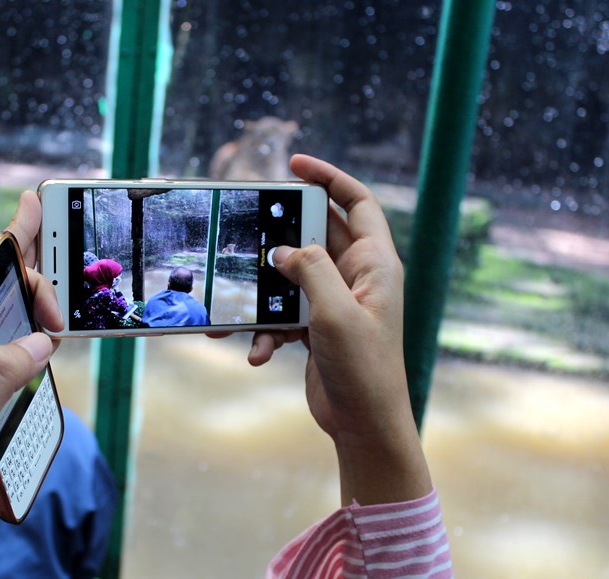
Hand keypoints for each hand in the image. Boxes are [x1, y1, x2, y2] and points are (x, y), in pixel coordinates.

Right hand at [250, 154, 431, 505]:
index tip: (294, 165)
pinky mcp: (318, 328)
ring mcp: (337, 303)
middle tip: (250, 228)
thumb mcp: (335, 313)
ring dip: (263, 293)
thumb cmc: (363, 368)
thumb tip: (282, 251)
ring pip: (292, 279)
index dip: (329, 177)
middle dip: (281, 235)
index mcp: (375, 264)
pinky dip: (266, 329)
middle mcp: (358, 277)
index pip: (357, 202)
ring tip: (233, 305)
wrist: (364, 425)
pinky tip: (256, 352)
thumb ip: (310, 271)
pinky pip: (285, 314)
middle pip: (315, 235)